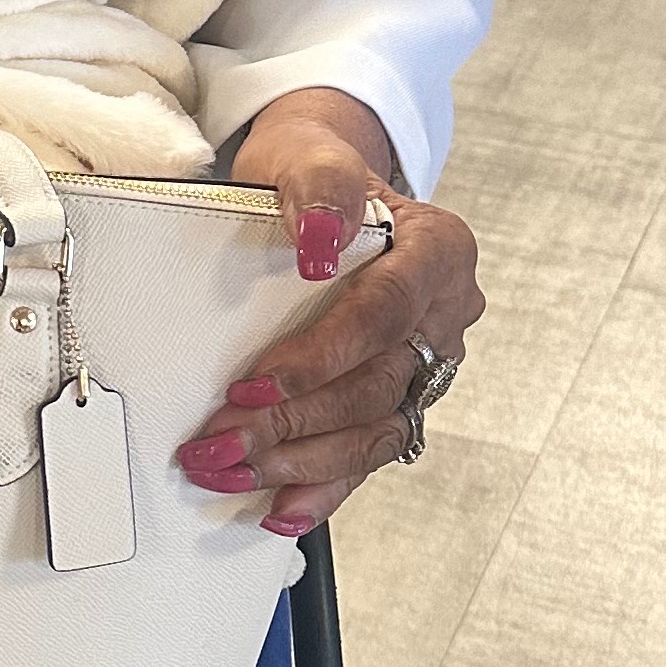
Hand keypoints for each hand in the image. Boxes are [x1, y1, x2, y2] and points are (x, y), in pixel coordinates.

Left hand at [175, 87, 481, 535]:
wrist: (319, 194)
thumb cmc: (314, 177)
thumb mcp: (311, 157)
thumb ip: (319, 187)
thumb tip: (319, 235)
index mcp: (439, 252)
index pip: (385, 313)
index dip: (321, 355)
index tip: (254, 382)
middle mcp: (444, 313)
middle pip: (374, 382)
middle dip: (293, 420)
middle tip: (221, 439)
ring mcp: (425, 362)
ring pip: (373, 429)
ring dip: (299, 462)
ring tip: (231, 470)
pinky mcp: (398, 399)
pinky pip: (369, 454)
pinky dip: (323, 487)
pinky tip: (280, 509)